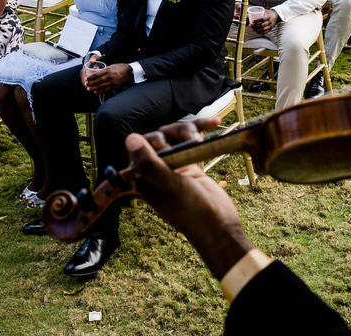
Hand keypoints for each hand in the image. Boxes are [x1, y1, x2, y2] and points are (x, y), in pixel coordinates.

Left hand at [84, 62, 132, 93]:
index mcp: (108, 70)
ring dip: (93, 88)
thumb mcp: (112, 66)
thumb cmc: (121, 68)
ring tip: (89, 89)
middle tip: (86, 84)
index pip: (97, 74)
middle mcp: (109, 76)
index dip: (90, 77)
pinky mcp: (114, 86)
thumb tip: (98, 72)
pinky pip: (105, 89)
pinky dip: (100, 91)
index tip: (86, 79)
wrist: (130, 72)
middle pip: (97, 81)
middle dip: (90, 83)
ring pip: (100, 86)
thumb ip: (105, 70)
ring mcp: (112, 82)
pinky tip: (96, 91)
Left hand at [125, 119, 253, 279]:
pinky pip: (191, 142)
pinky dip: (201, 132)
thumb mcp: (168, 186)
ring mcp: (174, 167)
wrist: (219, 226)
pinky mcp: (191, 165)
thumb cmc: (191, 211)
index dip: (151, 140)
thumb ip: (149, 163)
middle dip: (175, 133)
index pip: (138, 148)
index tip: (167, 144)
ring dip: (188, 131)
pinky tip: (214, 124)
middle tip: (192, 140)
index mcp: (144, 177)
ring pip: (175, 137)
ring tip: (200, 139)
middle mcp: (156, 171)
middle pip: (159, 138)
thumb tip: (131, 138)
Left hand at [251, 9, 278, 34]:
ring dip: (256, 30)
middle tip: (250, 25)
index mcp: (269, 16)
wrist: (277, 16)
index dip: (257, 20)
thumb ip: (260, 11)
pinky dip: (260, 32)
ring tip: (252, 28)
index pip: (262, 19)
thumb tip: (252, 12)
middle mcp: (270, 22)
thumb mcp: (266, 11)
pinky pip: (265, 32)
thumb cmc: (270, 13)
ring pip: (263, 29)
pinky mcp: (270, 29)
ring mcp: (271, 26)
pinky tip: (256, 31)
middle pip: (262, 25)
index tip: (252, 21)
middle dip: (255, 26)